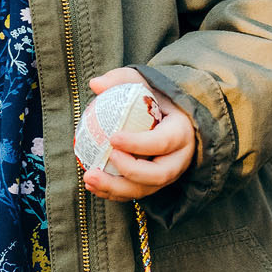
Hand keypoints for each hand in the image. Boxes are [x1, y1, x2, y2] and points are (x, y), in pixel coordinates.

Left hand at [82, 67, 196, 201]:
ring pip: (145, 189)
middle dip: (129, 172)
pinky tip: (92, 184)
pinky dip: (113, 193)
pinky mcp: (154, 183)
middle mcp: (179, 158)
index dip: (139, 144)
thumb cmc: (154, 96)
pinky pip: (135, 193)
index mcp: (181, 131)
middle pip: (158, 175)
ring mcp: (167, 174)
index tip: (112, 138)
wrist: (167, 114)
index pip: (163, 142)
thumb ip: (120, 79)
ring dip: (116, 188)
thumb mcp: (142, 81)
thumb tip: (95, 83)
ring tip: (89, 177)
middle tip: (105, 160)